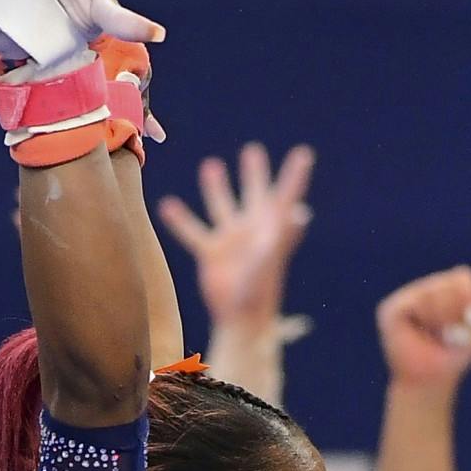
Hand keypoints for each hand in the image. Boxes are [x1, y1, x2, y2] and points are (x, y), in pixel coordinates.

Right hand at [159, 142, 314, 328]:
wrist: (241, 319)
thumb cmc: (260, 290)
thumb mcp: (271, 257)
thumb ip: (282, 234)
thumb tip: (301, 211)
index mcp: (272, 228)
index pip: (286, 195)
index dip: (295, 175)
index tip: (304, 154)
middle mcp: (252, 230)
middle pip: (255, 194)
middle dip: (255, 174)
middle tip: (253, 151)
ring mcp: (231, 241)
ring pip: (222, 207)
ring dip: (217, 188)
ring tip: (211, 165)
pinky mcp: (211, 254)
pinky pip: (193, 232)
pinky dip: (180, 220)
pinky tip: (166, 205)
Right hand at [377, 261, 470, 390]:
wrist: (432, 380)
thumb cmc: (456, 353)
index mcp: (447, 287)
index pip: (462, 276)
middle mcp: (425, 287)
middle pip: (448, 283)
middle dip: (457, 314)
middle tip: (450, 335)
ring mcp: (406, 296)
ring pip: (432, 293)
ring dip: (442, 321)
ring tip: (435, 336)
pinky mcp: (390, 308)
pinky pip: (415, 302)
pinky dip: (425, 321)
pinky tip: (419, 333)